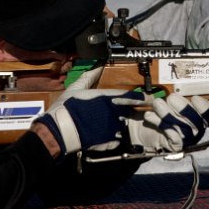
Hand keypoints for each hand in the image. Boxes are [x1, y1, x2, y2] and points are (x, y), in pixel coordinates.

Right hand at [34, 67, 148, 156]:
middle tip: (140, 110)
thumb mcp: (76, 88)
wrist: (60, 130)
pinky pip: (118, 138)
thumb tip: (97, 67)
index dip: (140, 97)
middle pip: (130, 110)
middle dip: (134, 110)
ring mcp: (112, 127)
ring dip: (123, 123)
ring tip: (116, 124)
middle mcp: (113, 112)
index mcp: (107, 97)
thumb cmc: (66, 108)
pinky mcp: (109, 141)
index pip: (130, 96)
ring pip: (124, 124)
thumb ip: (89, 77)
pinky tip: (108, 135)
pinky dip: (115, 137)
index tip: (148, 97)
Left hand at [125, 93, 208, 154]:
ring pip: (182, 127)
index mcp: (200, 119)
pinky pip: (170, 134)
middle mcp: (197, 131)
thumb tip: (175, 95)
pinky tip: (150, 116)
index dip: (204, 106)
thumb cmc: (164, 114)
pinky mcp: (175, 146)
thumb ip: (178, 99)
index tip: (194, 98)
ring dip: (167, 113)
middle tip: (171, 98)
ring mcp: (187, 140)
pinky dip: (159, 122)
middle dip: (183, 107)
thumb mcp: (173, 103)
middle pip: (197, 121)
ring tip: (157, 103)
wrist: (148, 131)